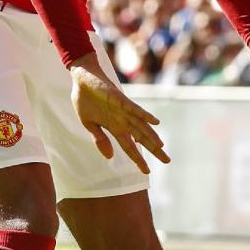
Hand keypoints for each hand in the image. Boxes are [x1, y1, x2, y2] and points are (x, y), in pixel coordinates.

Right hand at [69, 52, 169, 173]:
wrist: (81, 78)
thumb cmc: (85, 99)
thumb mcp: (89, 124)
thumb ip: (100, 140)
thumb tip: (110, 158)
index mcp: (114, 127)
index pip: (129, 147)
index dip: (138, 159)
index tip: (147, 171)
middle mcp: (122, 120)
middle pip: (141, 137)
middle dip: (154, 149)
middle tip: (167, 161)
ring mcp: (123, 110)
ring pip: (141, 125)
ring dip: (152, 136)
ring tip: (161, 147)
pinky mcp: (120, 99)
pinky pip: (135, 109)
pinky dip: (144, 115)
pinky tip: (155, 122)